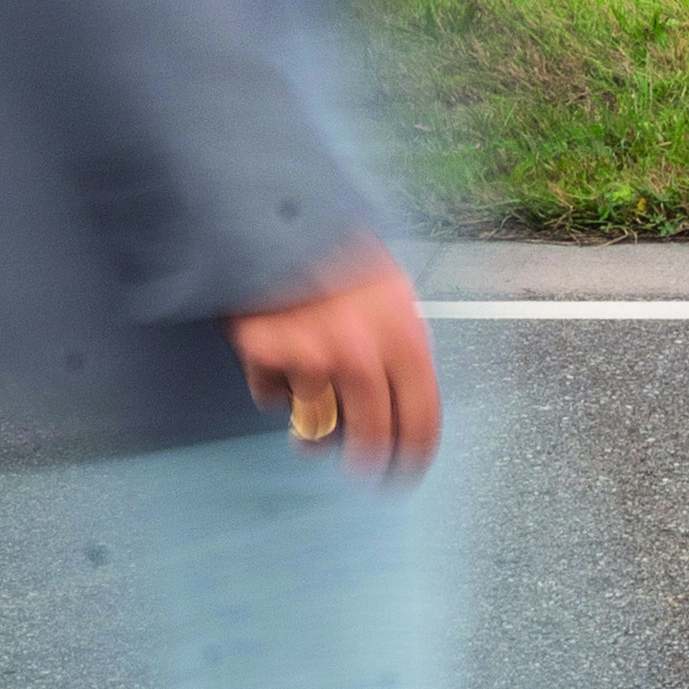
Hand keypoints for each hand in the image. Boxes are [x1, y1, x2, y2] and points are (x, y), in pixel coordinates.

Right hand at [228, 240, 440, 475]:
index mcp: (405, 334)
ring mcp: (310, 354)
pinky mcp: (265, 354)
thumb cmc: (337, 253)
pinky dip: (272, 388)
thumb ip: (401, 341)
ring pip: (315, 425)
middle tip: (358, 468)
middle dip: (365, 460)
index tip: (404, 474)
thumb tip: (409, 395)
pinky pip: (270, 397)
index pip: (423, 418)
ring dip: (311, 431)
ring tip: (307, 415)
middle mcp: (361, 351)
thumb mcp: (390, 291)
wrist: (274, 213)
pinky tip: (275, 357)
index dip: (414, 455)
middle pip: (370, 435)